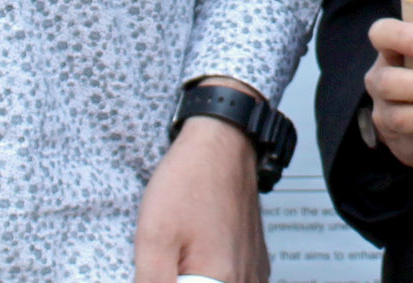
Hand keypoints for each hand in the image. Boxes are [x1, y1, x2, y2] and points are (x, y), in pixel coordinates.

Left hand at [133, 99, 266, 282]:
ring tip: (185, 248)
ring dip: (195, 277)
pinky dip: (214, 272)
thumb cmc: (191, 180)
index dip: (165, 281)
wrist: (222, 143)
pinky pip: (233, 280)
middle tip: (171, 254)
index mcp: (222, 279)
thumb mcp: (154, 238)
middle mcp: (246, 279)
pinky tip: (200, 248)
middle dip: (181, 279)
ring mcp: (255, 270)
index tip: (159, 267)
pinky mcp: (257, 261)